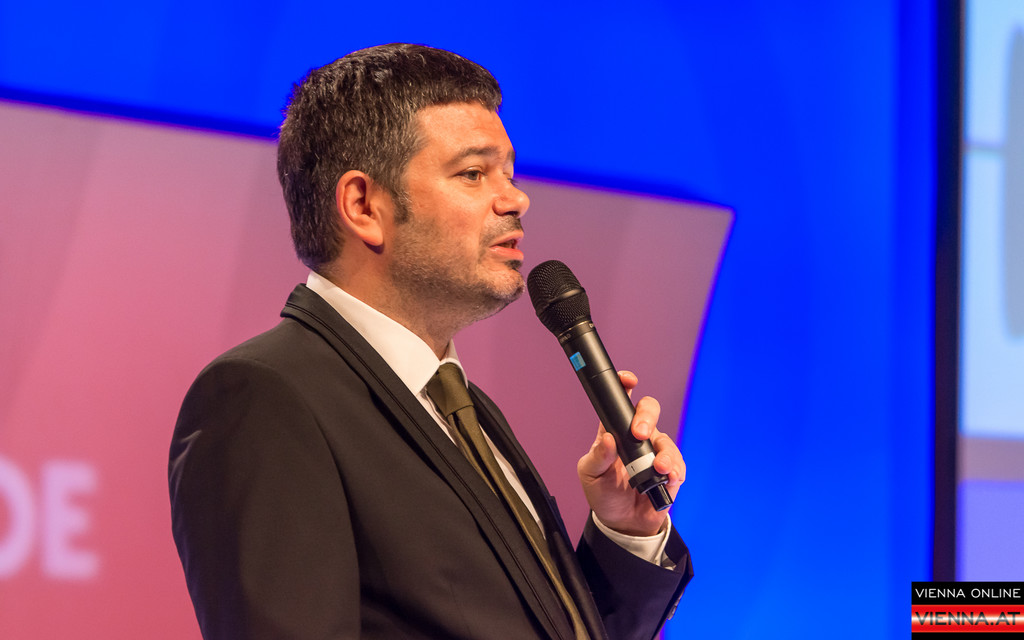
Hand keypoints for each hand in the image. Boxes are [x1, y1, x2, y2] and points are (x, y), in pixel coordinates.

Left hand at [576, 371, 685, 536]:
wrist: (622, 523)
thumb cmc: (603, 494)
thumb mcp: (590, 475)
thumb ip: (597, 456)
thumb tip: (607, 438)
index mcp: (615, 432)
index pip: (621, 403)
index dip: (626, 386)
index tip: (628, 381)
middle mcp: (637, 438)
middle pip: (648, 411)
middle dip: (647, 416)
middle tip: (640, 433)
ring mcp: (655, 453)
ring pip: (666, 439)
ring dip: (664, 452)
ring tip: (658, 468)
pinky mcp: (670, 471)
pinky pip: (678, 464)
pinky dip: (675, 469)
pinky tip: (668, 477)